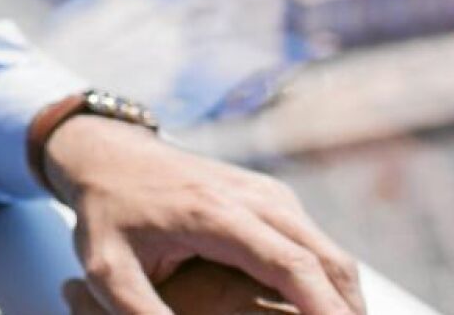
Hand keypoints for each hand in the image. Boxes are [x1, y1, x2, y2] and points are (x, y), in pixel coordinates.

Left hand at [43, 115, 364, 314]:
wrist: (108, 154)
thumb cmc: (105, 213)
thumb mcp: (108, 270)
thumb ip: (141, 313)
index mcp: (217, 213)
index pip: (293, 267)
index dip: (326, 311)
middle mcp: (254, 196)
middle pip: (328, 260)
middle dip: (349, 310)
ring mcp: (267, 193)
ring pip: (329, 252)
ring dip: (344, 298)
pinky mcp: (271, 197)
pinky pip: (315, 243)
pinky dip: (329, 280)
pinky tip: (326, 312)